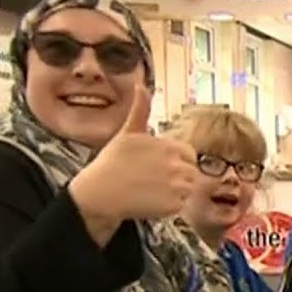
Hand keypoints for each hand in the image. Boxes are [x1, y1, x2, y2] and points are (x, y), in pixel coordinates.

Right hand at [69, 83, 196, 220]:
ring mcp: (177, 186)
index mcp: (169, 146)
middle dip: (177, 176)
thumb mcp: (127, 132)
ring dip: (175, 191)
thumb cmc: (112, 162)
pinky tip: (151, 201)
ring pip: (188, 189)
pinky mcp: (174, 205)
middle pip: (191, 172)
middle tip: (153, 180)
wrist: (100, 193)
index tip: (160, 166)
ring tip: (151, 190)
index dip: (177, 160)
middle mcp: (177, 165)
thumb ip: (141, 110)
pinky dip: (169, 206)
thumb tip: (141, 85)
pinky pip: (180, 205)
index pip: (189, 154)